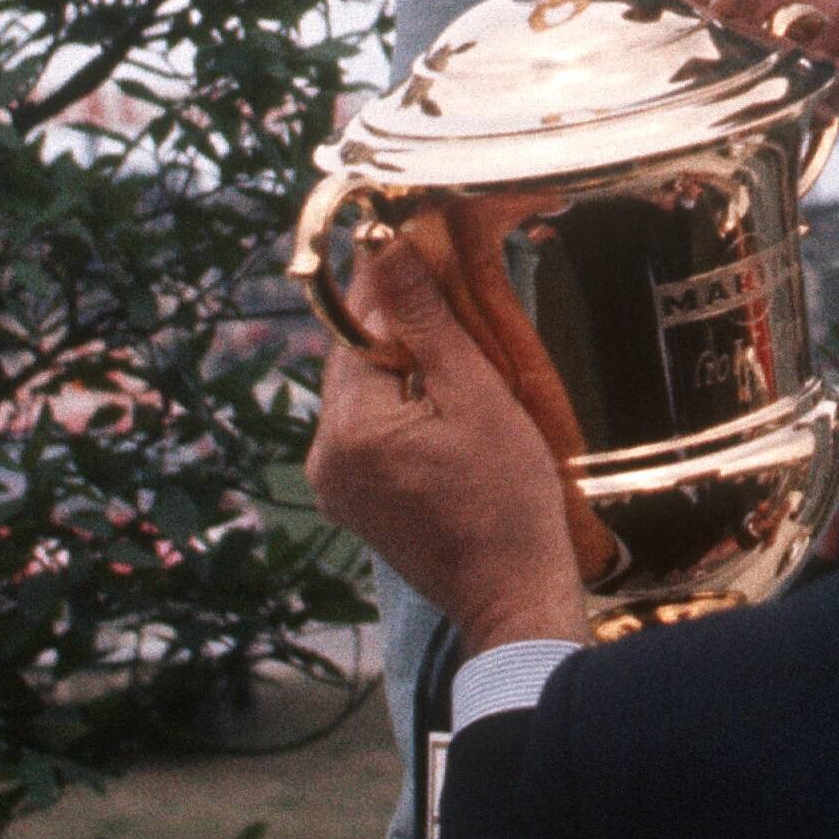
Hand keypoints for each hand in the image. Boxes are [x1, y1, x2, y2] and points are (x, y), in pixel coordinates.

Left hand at [310, 235, 601, 656]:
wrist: (512, 594)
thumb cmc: (509, 503)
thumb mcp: (477, 398)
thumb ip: (427, 323)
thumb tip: (388, 249)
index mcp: (350, 428)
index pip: (359, 325)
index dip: (393, 284)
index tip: (421, 244)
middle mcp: (325, 456)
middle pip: (354, 359)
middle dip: (400, 325)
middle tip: (450, 290)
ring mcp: (335, 485)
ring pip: (362, 394)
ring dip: (402, 366)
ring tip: (459, 352)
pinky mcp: (353, 503)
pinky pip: (368, 431)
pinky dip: (400, 408)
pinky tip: (444, 406)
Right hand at [655, 0, 838, 85]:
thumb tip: (735, 5)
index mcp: (703, 23)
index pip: (740, 76)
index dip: (779, 89)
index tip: (815, 71)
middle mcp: (742, 33)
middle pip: (786, 89)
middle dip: (822, 88)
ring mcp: (784, 21)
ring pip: (823, 71)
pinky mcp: (817, 4)